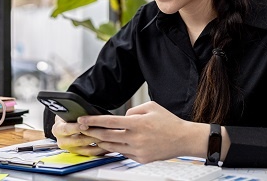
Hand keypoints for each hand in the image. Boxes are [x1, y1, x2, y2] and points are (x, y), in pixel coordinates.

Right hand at [51, 115, 108, 155]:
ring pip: (86, 149)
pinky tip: (108, 145)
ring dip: (98, 144)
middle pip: (78, 141)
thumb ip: (77, 113)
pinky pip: (91, 153)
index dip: (76, 127)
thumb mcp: (70, 112)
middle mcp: (62, 141)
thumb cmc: (70, 115)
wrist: (67, 123)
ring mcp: (70, 149)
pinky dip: (100, 149)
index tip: (86, 125)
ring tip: (108, 139)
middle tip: (102, 132)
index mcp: (58, 129)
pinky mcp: (78, 153)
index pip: (66, 129)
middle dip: (91, 136)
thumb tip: (88, 112)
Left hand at [78, 101, 207, 162]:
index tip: (83, 120)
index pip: (109, 121)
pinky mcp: (141, 159)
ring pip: (113, 147)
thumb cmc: (168, 121)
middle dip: (92, 132)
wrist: (183, 139)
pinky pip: (124, 153)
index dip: (94, 120)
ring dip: (102, 142)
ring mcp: (138, 150)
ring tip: (95, 136)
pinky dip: (117, 148)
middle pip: (107, 136)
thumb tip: (122, 117)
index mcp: (138, 123)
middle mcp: (136, 138)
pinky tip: (114, 143)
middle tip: (83, 129)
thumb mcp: (151, 106)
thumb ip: (133, 110)